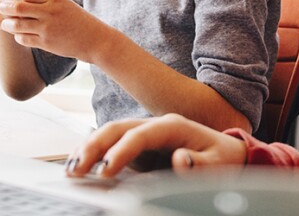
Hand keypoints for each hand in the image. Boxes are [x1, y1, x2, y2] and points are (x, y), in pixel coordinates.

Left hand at [0, 0, 105, 60]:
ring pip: (18, 24)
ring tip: (5, 23)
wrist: (95, 40)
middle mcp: (50, 13)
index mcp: (55, 0)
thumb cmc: (80, 21)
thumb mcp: (66, 5)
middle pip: (19, 7)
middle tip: (2, 7)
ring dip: (8, 24)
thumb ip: (47, 1)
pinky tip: (19, 35)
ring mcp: (47, 29)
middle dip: (7, 7)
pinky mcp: (46, 43)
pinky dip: (18, 36)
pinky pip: (24, 39)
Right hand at [66, 114, 247, 178]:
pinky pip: (112, 146)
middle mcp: (155, 126)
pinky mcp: (140, 148)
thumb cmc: (223, 159)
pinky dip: (94, 154)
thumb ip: (200, 164)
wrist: (227, 154)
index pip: (140, 135)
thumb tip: (180, 159)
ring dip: (89, 148)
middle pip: (118, 128)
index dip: (121, 151)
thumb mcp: (219, 164)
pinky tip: (79, 166)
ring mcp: (145, 135)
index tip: (106, 171)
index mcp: (174, 126)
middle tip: (77, 169)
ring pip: (110, 135)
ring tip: (71, 168)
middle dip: (95, 146)